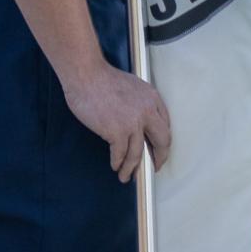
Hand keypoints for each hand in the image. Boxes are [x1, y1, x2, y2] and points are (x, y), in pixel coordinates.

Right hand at [63, 61, 172, 181]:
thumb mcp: (132, 86)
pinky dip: (118, 162)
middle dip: (159, 158)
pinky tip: (115, 166)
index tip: (158, 149)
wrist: (86, 75)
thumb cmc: (102, 78)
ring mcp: (133, 123)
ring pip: (138, 153)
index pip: (165, 124)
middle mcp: (148, 111)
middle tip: (154, 167)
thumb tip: (138, 124)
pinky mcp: (117, 131)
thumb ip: (139, 103)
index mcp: (152, 98)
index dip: (162, 140)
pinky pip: (120, 154)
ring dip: (132, 168)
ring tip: (127, 176)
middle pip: (161, 141)